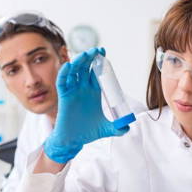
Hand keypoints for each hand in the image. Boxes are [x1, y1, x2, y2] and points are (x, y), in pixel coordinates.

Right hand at [44, 47, 128, 163]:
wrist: (73, 141)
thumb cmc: (88, 133)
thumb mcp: (107, 129)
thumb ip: (118, 127)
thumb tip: (129, 126)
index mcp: (93, 92)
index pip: (96, 73)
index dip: (99, 63)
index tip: (104, 53)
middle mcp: (82, 89)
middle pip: (85, 68)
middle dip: (91, 58)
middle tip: (98, 50)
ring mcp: (72, 92)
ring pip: (74, 72)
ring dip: (79, 62)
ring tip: (87, 54)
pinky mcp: (64, 97)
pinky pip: (62, 82)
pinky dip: (64, 73)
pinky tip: (69, 66)